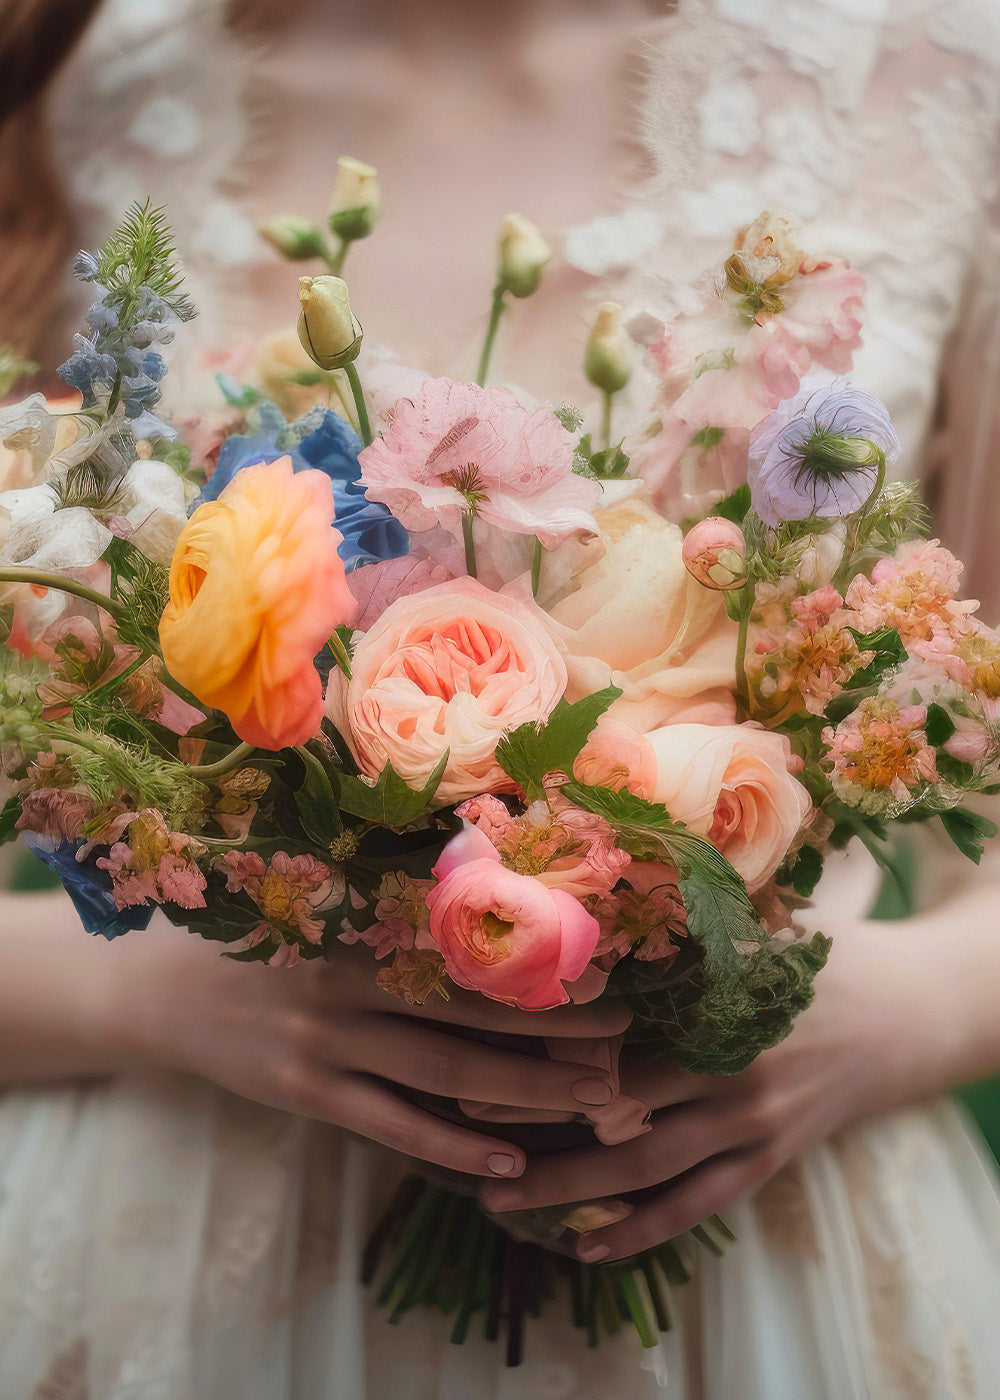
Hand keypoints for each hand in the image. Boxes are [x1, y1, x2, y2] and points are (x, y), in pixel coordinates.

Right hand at [105, 916, 631, 1179]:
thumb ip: (396, 911)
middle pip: (474, 1007)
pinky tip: (510, 1158)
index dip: (540, 957)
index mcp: (365, 925)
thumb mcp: (326, 909)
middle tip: (626, 1038)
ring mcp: (330, 1040)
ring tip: (595, 1101)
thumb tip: (490, 895)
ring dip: (526, 1087)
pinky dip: (455, 1143)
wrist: (166, 990)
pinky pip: (395, 1124)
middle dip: (556, 1025)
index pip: (470, 944)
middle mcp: (354, 979)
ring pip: (446, 1070)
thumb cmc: (265, 940)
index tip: (607, 965)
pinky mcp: (309, 1093)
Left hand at [481, 914, 958, 1259]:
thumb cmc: (819, 953)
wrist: (907, 1014)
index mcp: (720, 1000)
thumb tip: (592, 894)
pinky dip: (642, 1231)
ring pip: (647, 1167)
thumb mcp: (759, 921)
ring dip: (572, 1187)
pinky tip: (589, 1247)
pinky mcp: (767, 1159)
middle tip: (465, 1125)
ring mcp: (750, 1121)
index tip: (480, 1040)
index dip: (546, 1038)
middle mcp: (730, 1066)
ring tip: (501, 1197)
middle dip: (539, 1118)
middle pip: (616, 1102)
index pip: (616, 1024)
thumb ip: (685, 921)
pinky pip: (696, 1206)